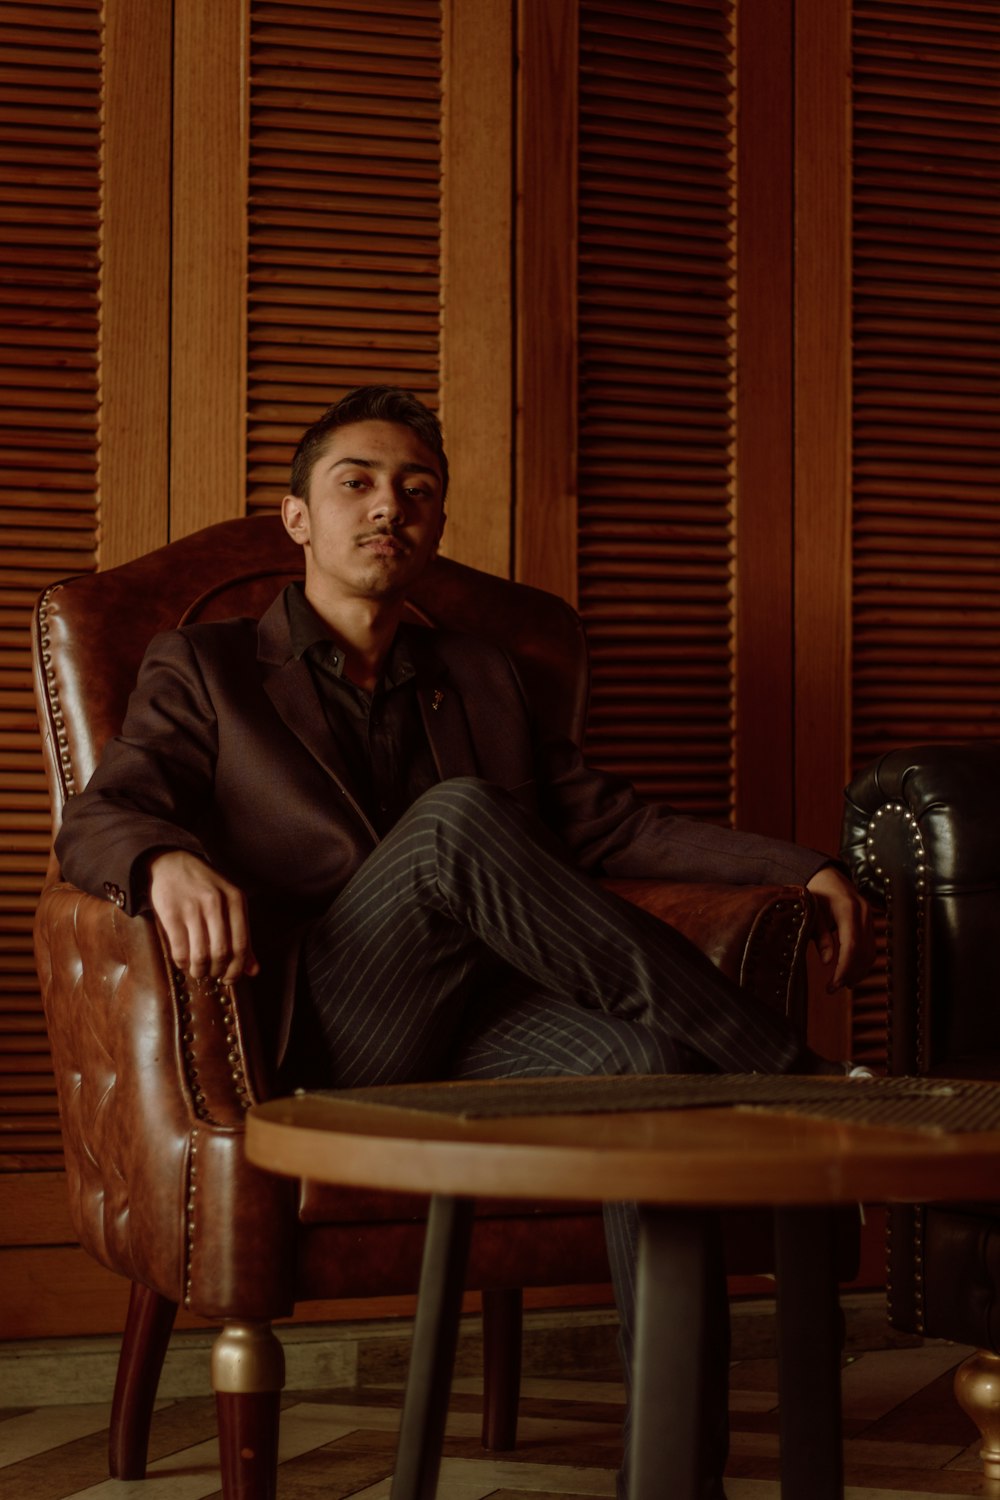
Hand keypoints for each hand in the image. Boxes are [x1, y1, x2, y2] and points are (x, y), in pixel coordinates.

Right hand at [147, 850, 258, 982]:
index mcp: (236, 900)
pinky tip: (184, 962)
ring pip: (201, 954)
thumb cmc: (206, 887)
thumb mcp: (230, 903)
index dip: (237, 968)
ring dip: (200, 971)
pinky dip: (183, 963)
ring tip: (199, 971)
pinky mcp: (171, 914)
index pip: (242, 945)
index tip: (230, 978)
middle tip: (214, 975)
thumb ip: (242, 935)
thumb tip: (253, 970)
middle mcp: (216, 903)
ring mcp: (193, 908)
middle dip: (218, 971)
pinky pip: (180, 949)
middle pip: (222, 952)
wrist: (173, 862)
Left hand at [805, 865, 874, 991]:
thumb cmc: (816, 893)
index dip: (844, 968)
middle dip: (850, 973)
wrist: (828, 876)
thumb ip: (820, 935)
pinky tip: (851, 973)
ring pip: (870, 952)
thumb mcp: (812, 912)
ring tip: (841, 984)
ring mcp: (869, 918)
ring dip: (858, 971)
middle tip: (833, 988)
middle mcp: (863, 914)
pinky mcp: (870, 923)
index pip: (851, 946)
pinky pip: (871, 947)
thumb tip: (827, 961)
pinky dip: (862, 962)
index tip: (833, 984)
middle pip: (863, 952)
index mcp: (848, 909)